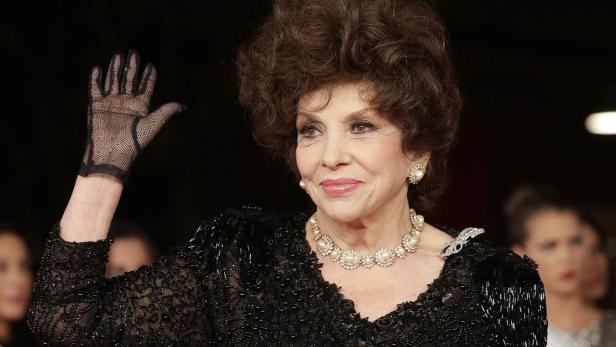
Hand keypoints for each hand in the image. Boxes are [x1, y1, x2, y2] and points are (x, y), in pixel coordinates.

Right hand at [79, 50, 183, 181]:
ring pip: (114, 81)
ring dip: (116, 69)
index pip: (145, 87)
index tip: (151, 65)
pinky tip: (98, 68)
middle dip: (132, 66)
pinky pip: (95, 89)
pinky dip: (96, 79)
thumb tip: (183, 107)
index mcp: (140, 107)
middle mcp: (126, 103)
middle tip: (134, 52)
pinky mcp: (96, 106)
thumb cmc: (134, 142)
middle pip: (129, 80)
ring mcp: (111, 103)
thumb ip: (166, 112)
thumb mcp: (154, 124)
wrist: (113, 153)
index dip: (148, 76)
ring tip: (118, 55)